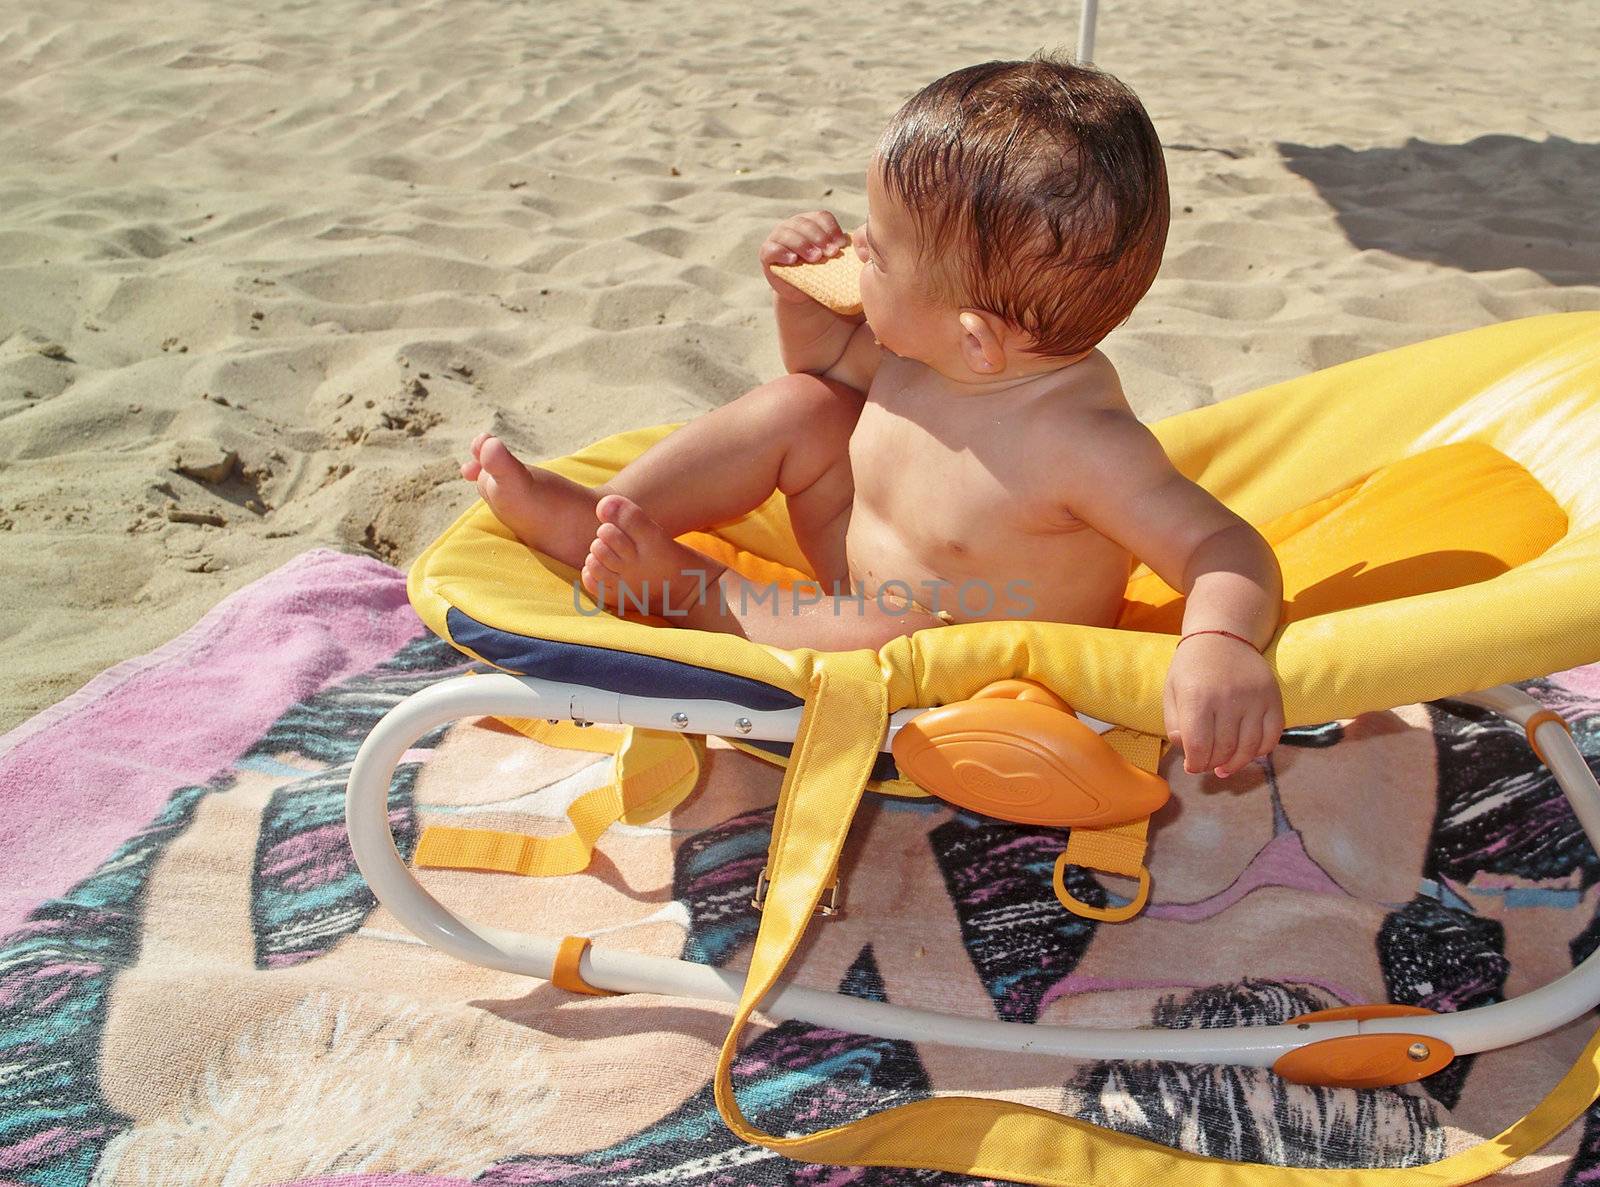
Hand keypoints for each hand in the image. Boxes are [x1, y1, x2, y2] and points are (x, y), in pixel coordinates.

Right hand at [761, 211, 849, 304]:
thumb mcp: (842, 262)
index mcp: (813, 223)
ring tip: (816, 258)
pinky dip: (781, 252)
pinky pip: (771, 249)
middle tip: (831, 253)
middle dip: (819, 237)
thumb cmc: (828, 274)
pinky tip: (793, 260)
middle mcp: (794, 226)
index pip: (822, 217)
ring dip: (803, 244)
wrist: (807, 295)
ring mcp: (778, 238)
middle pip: (805, 223)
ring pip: (788, 233)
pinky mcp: (767, 254)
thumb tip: (867, 242)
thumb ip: (854, 250)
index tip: (841, 245)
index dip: (831, 229)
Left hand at [1163, 634, 1284, 777]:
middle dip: (1213, 764)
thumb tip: (1188, 754)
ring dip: (1236, 764)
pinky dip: (1261, 751)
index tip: (1192, 767)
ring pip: (1249, 748)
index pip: (1199, 746)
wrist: (1221, 637)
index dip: (1195, 764)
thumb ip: (1174, 725)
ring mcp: (1254, 698)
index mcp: (1197, 697)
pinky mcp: (1273, 698)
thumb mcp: (1171, 693)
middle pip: (1224, 750)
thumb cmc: (1191, 669)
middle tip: (1207, 765)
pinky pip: (1272, 736)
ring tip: (1225, 767)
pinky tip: (1247, 752)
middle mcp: (1228, 698)